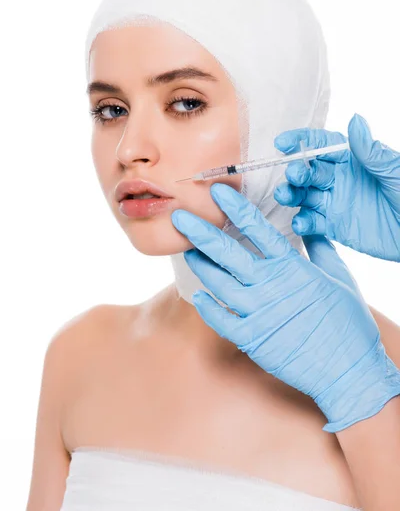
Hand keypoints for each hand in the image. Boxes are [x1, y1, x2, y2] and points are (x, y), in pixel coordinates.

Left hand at [171, 183, 399, 432]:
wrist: (350, 371)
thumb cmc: (349, 323)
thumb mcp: (340, 277)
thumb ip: (320, 248)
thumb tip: (308, 225)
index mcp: (293, 267)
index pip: (258, 230)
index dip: (235, 209)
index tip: (216, 192)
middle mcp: (271, 286)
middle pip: (228, 254)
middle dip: (201, 233)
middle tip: (179, 217)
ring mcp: (259, 313)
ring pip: (219, 284)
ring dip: (201, 266)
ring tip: (187, 251)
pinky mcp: (252, 339)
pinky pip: (221, 321)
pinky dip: (207, 308)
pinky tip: (198, 295)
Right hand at [273, 113, 399, 261]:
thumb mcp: (395, 171)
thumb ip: (370, 151)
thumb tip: (355, 119)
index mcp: (352, 159)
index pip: (321, 144)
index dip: (301, 141)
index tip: (283, 143)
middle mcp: (338, 178)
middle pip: (308, 170)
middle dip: (296, 171)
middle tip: (293, 175)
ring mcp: (334, 202)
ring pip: (304, 195)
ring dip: (291, 194)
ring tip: (285, 196)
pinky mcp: (334, 226)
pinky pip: (312, 222)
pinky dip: (302, 222)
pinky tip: (301, 223)